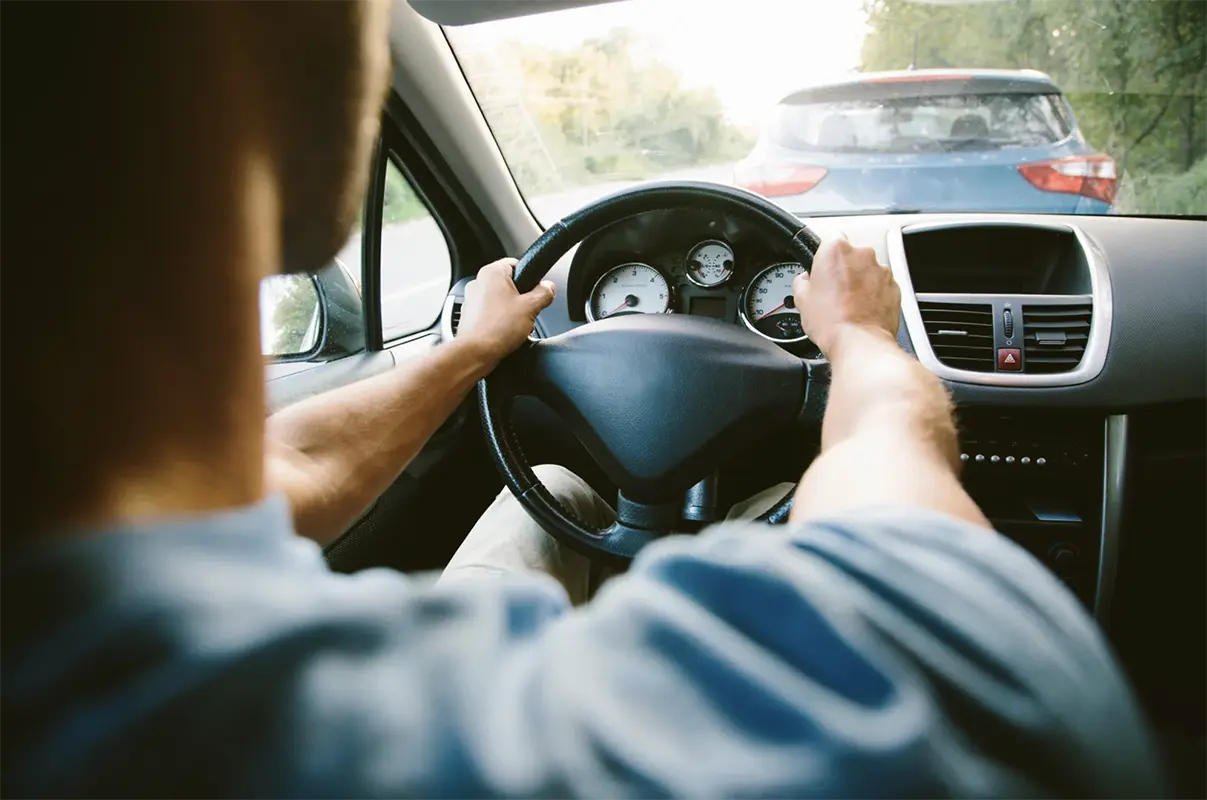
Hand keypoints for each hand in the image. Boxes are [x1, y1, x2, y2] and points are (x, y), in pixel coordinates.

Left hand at [457, 258, 555, 365]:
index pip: (516, 264)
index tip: (537, 289)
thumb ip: (544, 293)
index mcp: (492, 273)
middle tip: (528, 311)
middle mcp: (478, 282)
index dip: (530, 277)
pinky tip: (506, 333)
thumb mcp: (531, 308)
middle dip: (521, 298)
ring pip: (500, 300)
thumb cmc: (497, 329)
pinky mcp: (469, 316)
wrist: (476, 353)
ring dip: (511, 311)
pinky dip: (499, 321)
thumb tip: (548, 288)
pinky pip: (490, 314)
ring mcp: (471, 300)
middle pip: (509, 284)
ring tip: (517, 325)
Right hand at [793, 237, 900, 358]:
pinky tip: (862, 312)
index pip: (828, 240)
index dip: (823, 257)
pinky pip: (881, 286)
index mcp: (836, 249)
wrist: (860, 344)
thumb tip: (806, 280)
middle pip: (850, 256)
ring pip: (867, 271)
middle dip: (843, 270)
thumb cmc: (832, 322)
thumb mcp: (801, 299)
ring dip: (859, 283)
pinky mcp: (895, 287)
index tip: (821, 270)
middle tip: (832, 293)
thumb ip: (802, 280)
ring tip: (848, 306)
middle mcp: (863, 254)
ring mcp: (882, 270)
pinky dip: (874, 295)